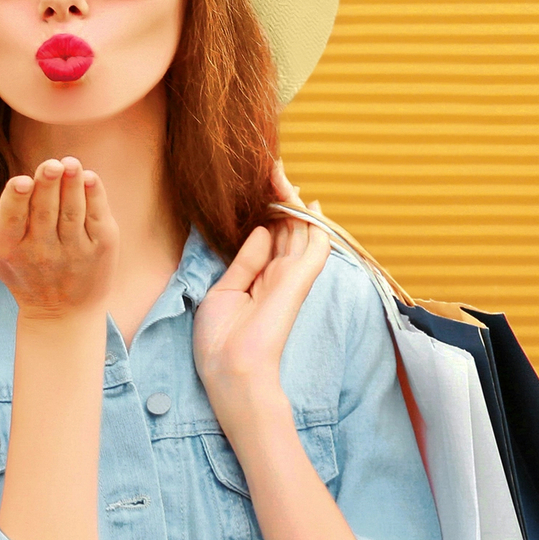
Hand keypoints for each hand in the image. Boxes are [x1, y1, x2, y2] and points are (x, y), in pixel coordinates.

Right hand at [0, 156, 117, 320]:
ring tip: (71, 164)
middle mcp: (42, 251)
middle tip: (52, 164)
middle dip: (48, 186)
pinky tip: (88, 178)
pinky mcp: (100, 249)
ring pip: (72, 213)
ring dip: (72, 186)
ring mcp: (74, 251)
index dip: (17, 200)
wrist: (62, 311)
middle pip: (45, 212)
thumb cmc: (20, 270)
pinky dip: (94, 197)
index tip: (22, 181)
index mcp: (11, 248)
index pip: (12, 219)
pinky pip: (97, 218)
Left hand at [192, 160, 331, 431]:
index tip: (260, 188)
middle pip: (286, 229)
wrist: (232, 369)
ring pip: (300, 231)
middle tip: (271, 169)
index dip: (268, 212)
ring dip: (292, 202)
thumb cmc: (222, 340)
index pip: (271, 237)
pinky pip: (316, 247)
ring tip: (281, 174)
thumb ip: (245, 261)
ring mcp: (291, 277)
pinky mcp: (299, 280)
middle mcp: (279, 275)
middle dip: (279, 199)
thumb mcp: (224, 291)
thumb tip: (261, 230)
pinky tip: (309, 203)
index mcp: (260, 279)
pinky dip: (316, 224)